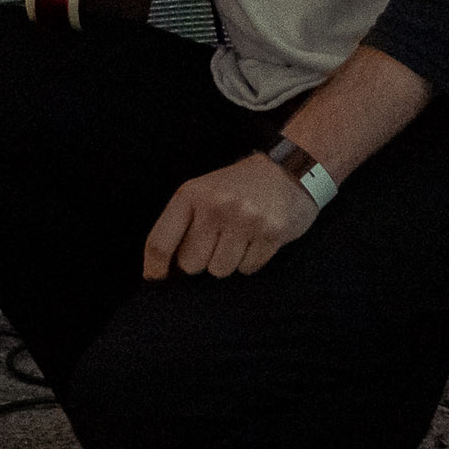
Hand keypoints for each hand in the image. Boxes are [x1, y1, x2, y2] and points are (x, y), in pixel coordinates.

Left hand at [142, 154, 316, 279]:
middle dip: (202, 259)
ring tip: (240, 238)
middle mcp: (216, 205)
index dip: (155, 267)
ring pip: (220, 270)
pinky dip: (251, 260)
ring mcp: (245, 219)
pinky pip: (248, 269)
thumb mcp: (205, 191)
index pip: (160, 242)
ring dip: (229, 261)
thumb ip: (183, 223)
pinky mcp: (271, 232)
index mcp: (192, 194)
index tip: (157, 278)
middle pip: (191, 264)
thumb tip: (164, 267)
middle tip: (218, 241)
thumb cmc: (242, 186)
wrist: (293, 169)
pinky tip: (258, 239)